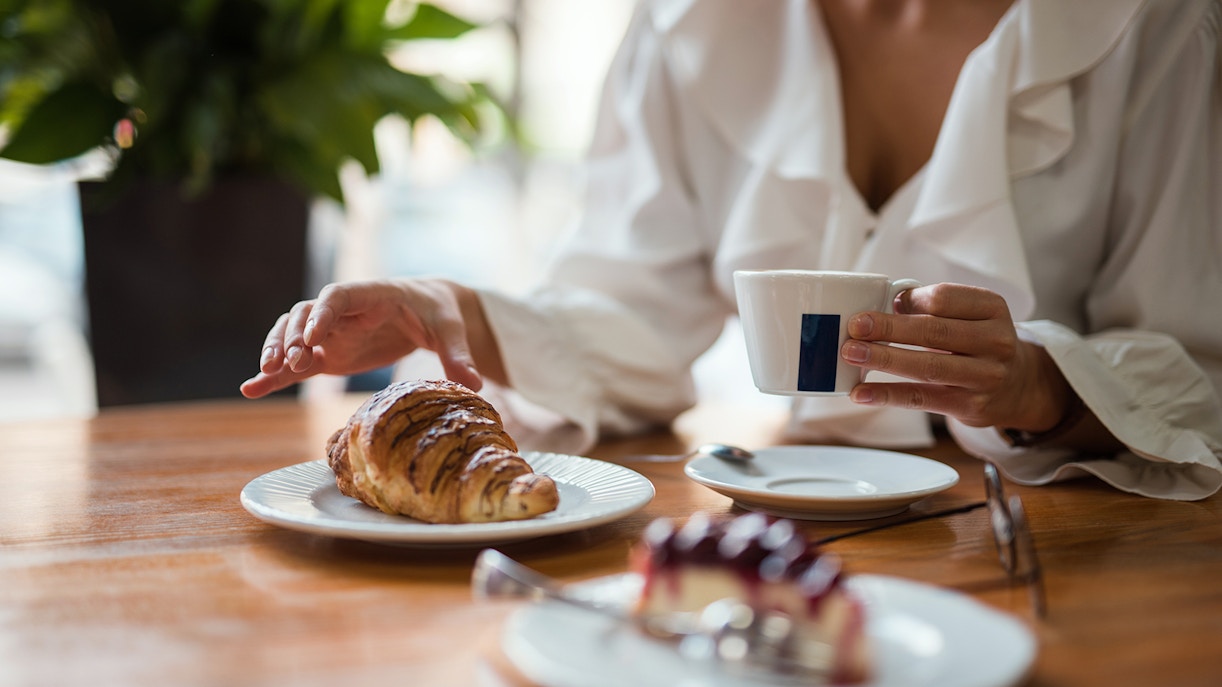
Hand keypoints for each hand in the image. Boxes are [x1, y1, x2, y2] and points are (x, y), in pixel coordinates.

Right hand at [239, 278, 501, 398]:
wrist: (431, 312)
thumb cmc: (441, 313)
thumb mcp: (452, 330)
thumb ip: (458, 355)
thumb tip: (475, 385)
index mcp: (372, 293)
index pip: (338, 295)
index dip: (323, 313)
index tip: (313, 335)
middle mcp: (343, 310)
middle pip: (306, 315)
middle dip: (292, 335)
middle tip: (289, 361)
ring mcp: (331, 332)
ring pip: (292, 335)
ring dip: (277, 351)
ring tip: (268, 374)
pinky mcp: (328, 354)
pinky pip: (296, 364)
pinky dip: (274, 375)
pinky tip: (251, 390)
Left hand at [839, 282, 1072, 432]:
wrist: (1018, 387)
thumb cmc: (978, 343)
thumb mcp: (971, 317)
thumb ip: (934, 309)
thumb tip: (881, 308)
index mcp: (992, 309)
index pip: (945, 298)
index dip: (911, 299)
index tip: (885, 303)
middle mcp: (995, 342)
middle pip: (934, 332)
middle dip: (889, 329)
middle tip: (855, 326)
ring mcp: (985, 376)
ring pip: (927, 366)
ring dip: (884, 359)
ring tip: (851, 353)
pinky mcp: (970, 406)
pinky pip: (922, 398)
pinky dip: (887, 395)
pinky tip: (861, 392)